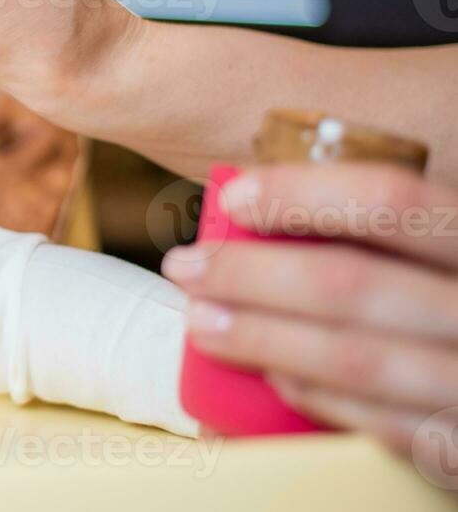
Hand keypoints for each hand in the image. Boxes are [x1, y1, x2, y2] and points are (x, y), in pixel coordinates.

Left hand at [161, 163, 457, 482]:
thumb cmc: (447, 297)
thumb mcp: (435, 252)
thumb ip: (375, 234)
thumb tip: (253, 207)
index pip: (390, 201)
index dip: (303, 195)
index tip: (233, 198)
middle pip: (350, 283)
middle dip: (250, 275)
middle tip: (186, 269)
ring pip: (352, 358)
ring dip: (261, 339)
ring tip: (202, 323)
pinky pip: (376, 423)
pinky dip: (313, 395)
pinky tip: (270, 375)